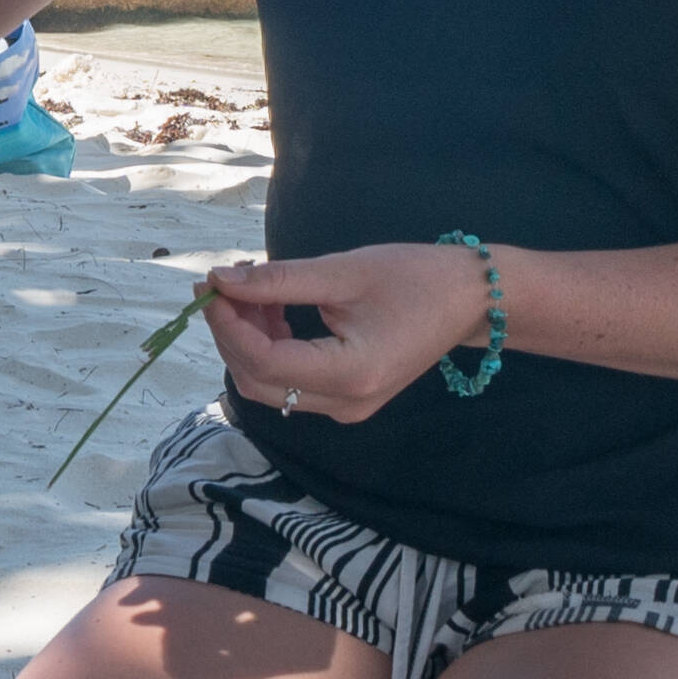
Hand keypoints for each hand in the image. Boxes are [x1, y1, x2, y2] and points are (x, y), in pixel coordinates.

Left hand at [206, 243, 494, 423]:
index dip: (228, 325)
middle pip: (259, 382)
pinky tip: (271, 310)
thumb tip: (221, 280)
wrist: (468, 298)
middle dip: (230, 334)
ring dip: (248, 340)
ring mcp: (347, 407)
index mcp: (350, 374)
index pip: (265, 362)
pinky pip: (292, 382)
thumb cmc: (415, 277)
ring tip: (247, 291)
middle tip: (218, 286)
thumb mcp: (343, 271)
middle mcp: (345, 404)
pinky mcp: (347, 398)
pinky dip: (271, 348)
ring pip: (271, 386)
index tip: (209, 286)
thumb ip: (278, 280)